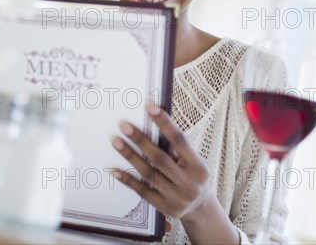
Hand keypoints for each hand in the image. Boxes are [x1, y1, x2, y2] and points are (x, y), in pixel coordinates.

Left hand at [110, 104, 210, 219]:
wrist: (200, 207)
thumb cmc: (193, 176)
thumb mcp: (192, 161)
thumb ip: (176, 147)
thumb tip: (155, 122)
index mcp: (198, 166)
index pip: (179, 140)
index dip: (164, 123)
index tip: (150, 107)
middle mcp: (190, 183)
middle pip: (160, 159)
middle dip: (141, 141)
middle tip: (124, 126)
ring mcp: (177, 198)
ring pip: (149, 174)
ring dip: (131, 157)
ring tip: (116, 142)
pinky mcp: (165, 209)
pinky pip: (143, 192)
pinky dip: (128, 180)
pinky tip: (115, 170)